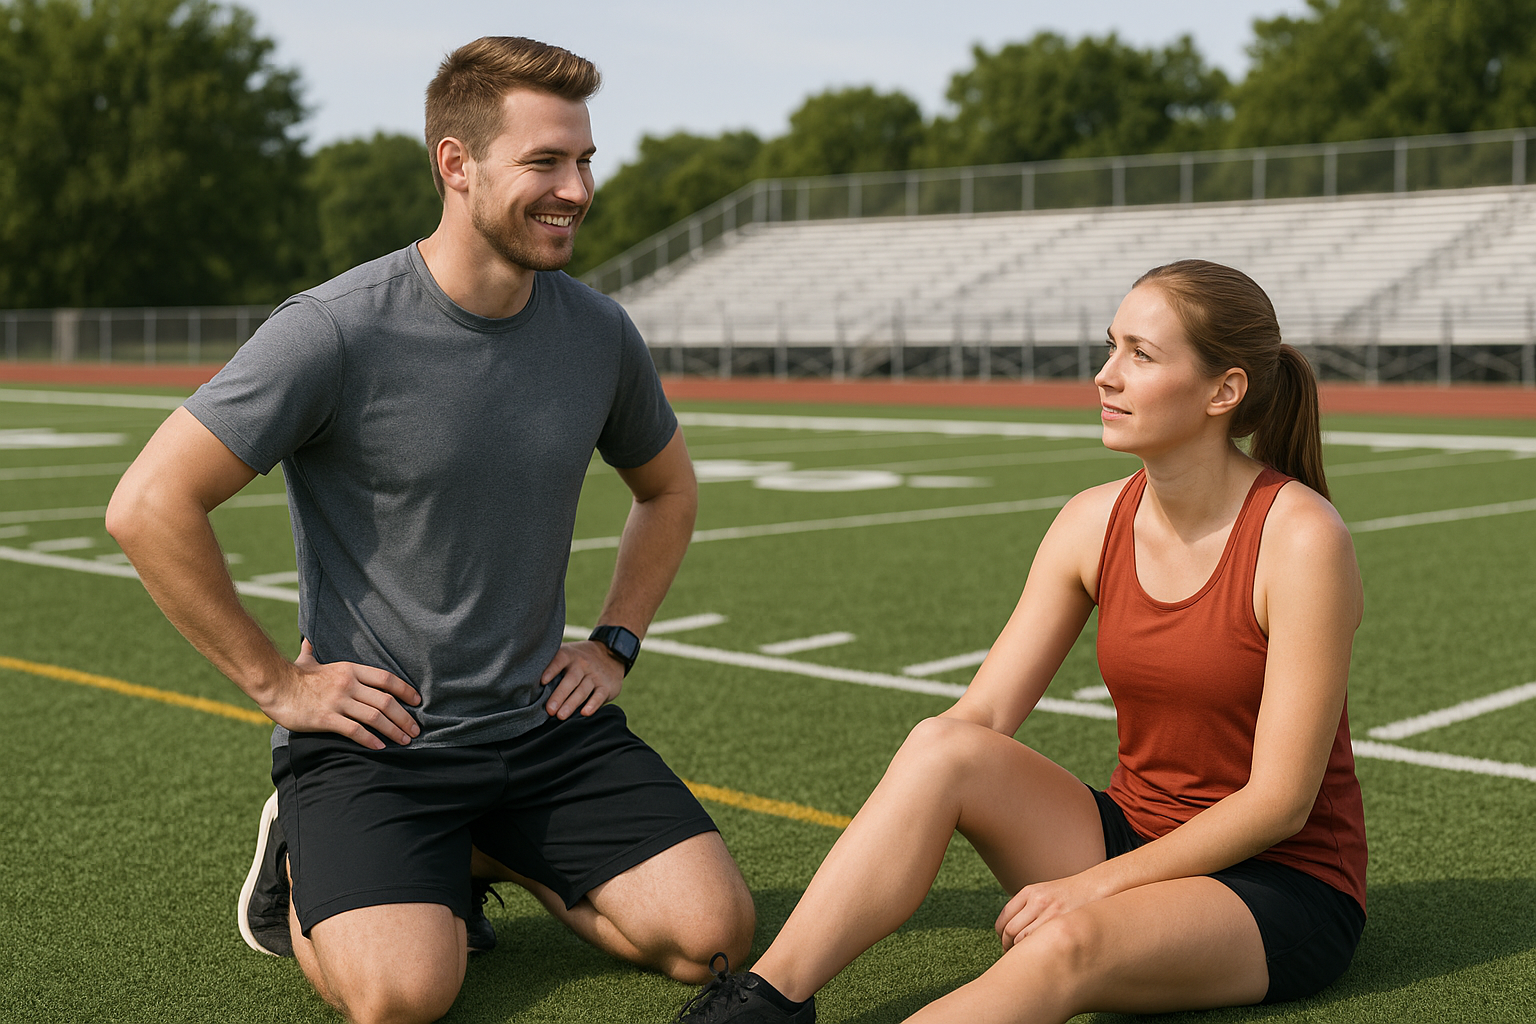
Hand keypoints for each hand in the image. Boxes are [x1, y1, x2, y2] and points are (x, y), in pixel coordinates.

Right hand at [256, 638, 421, 750]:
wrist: (273, 686)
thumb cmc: (292, 674)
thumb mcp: (307, 659)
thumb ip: (313, 650)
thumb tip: (308, 638)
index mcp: (350, 669)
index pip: (386, 679)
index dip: (405, 690)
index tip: (417, 701)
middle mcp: (348, 684)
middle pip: (386, 701)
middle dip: (404, 717)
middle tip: (415, 729)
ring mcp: (338, 702)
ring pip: (375, 717)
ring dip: (394, 730)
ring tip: (405, 740)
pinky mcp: (326, 719)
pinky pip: (355, 730)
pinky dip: (370, 740)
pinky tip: (380, 747)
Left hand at [540, 640, 624, 719]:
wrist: (611, 653)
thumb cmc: (579, 659)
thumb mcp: (567, 653)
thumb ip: (551, 662)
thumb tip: (525, 676)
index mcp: (570, 656)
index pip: (560, 660)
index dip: (551, 670)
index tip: (542, 681)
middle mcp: (583, 665)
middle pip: (571, 680)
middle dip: (560, 695)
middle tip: (549, 709)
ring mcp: (595, 676)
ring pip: (583, 690)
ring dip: (572, 703)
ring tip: (561, 716)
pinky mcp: (607, 686)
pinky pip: (599, 696)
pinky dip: (593, 704)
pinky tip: (585, 713)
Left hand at [994, 874, 1103, 950]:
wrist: (1095, 887)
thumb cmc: (1068, 895)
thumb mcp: (1044, 892)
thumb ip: (1027, 907)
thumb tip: (1009, 932)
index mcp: (1029, 892)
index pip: (1004, 918)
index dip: (1001, 934)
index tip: (1004, 943)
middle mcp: (1037, 901)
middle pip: (1010, 930)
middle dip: (1007, 946)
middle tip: (1010, 955)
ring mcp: (1050, 913)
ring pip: (1023, 940)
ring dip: (1020, 952)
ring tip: (1024, 960)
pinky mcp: (1063, 923)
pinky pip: (1041, 943)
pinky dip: (1035, 952)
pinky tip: (1039, 957)